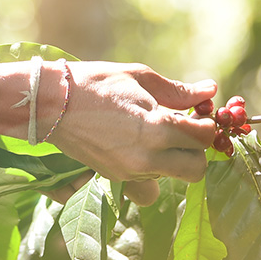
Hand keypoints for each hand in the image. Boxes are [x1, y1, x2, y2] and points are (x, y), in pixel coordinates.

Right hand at [47, 62, 216, 205]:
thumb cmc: (95, 84)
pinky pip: (147, 181)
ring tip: (154, 135)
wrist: (51, 104)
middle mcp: (148, 156)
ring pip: (172, 176)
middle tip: (182, 130)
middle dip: (194, 150)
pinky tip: (137, 146)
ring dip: (172, 158)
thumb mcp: (138, 78)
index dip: (206, 124)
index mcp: (157, 128)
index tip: (196, 114)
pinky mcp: (116, 178)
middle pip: (196, 169)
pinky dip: (150, 167)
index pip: (203, 137)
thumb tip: (209, 90)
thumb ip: (177, 90)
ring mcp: (131, 171)